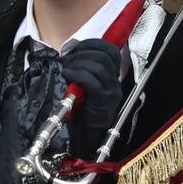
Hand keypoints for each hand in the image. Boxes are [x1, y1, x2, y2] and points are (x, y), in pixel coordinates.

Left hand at [62, 39, 122, 157]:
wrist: (89, 139)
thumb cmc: (83, 113)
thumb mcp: (84, 88)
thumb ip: (83, 72)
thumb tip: (69, 56)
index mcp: (112, 77)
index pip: (110, 50)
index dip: (91, 44)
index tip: (75, 49)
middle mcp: (115, 82)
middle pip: (104, 54)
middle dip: (81, 52)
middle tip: (67, 60)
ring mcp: (111, 92)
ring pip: (97, 65)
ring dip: (77, 62)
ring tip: (66, 69)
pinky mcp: (103, 102)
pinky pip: (91, 80)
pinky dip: (77, 74)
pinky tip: (68, 75)